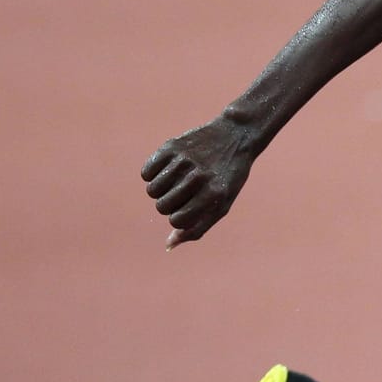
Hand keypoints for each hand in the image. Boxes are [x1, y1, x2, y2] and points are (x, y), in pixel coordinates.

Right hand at [141, 117, 257, 248]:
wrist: (235, 136)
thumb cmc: (227, 178)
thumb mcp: (221, 205)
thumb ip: (197, 228)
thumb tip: (168, 245)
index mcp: (214, 195)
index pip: (177, 221)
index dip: (178, 218)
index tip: (188, 208)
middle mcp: (199, 177)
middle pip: (162, 206)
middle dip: (169, 204)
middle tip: (183, 192)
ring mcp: (184, 160)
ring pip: (152, 190)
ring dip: (160, 190)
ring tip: (175, 181)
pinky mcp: (171, 147)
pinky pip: (146, 173)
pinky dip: (152, 175)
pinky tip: (167, 169)